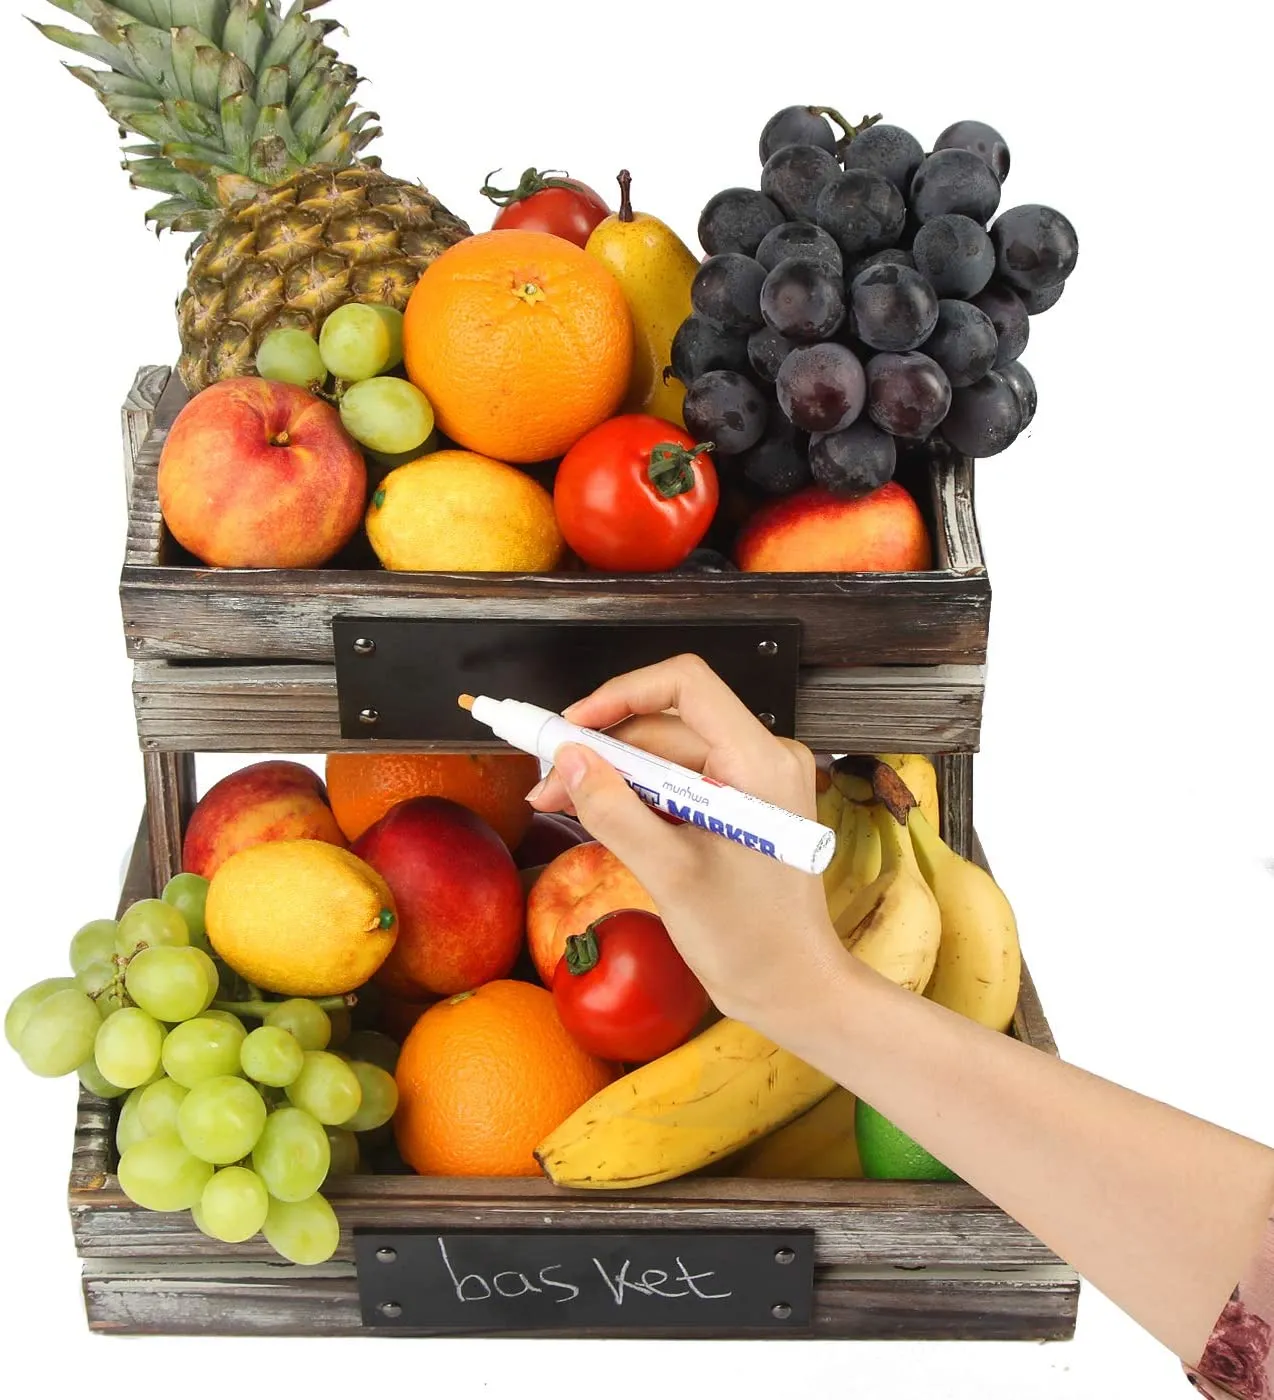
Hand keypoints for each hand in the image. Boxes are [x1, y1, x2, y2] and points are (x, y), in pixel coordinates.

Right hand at [528, 654, 848, 1031]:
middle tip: (549, 786)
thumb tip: (569, 759)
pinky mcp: (743, 803)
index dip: (621, 694)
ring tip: (564, 803)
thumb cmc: (749, 941)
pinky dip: (639, 795)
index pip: (686, 685)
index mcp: (759, 762)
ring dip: (614, 775)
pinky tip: (603, 815)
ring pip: (667, 754)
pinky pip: (681, 780)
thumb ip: (614, 811)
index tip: (572, 727)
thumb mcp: (669, 874)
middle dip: (603, 750)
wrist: (792, 988)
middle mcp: (764, 758)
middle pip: (667, 724)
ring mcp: (755, 781)